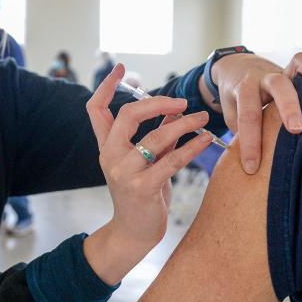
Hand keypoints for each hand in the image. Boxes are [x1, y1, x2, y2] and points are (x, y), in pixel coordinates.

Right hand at [85, 63, 213, 284]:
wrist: (134, 233)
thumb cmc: (142, 194)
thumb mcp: (146, 161)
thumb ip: (156, 134)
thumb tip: (174, 110)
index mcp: (106, 147)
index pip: (95, 110)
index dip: (106, 87)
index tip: (120, 68)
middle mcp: (110, 157)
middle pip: (127, 116)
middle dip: (157, 103)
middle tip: (182, 102)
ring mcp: (124, 173)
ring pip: (155, 137)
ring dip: (184, 125)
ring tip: (203, 119)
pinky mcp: (142, 188)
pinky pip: (171, 160)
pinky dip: (192, 147)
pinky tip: (206, 139)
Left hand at [206, 52, 301, 173]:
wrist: (238, 69)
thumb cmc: (237, 101)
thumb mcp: (232, 116)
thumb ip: (242, 132)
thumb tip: (252, 167)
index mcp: (245, 90)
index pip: (247, 114)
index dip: (250, 141)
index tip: (252, 166)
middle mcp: (266, 77)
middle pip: (277, 85)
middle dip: (288, 107)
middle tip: (297, 129)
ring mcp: (284, 70)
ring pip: (298, 63)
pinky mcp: (299, 68)